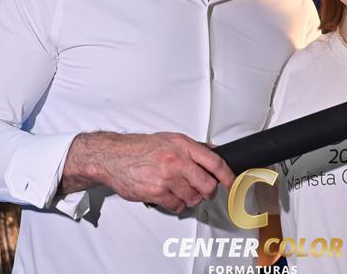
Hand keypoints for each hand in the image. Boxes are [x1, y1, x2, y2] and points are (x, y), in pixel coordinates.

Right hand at [61, 131, 234, 212]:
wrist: (113, 157)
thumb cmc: (140, 147)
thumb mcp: (170, 139)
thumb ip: (193, 147)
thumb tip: (215, 151)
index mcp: (183, 146)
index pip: (215, 162)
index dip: (228, 176)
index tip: (233, 183)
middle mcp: (177, 161)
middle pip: (207, 185)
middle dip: (209, 191)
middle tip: (206, 191)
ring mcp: (167, 178)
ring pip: (194, 198)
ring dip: (192, 198)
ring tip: (182, 191)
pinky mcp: (156, 192)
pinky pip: (177, 205)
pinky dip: (177, 204)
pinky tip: (171, 196)